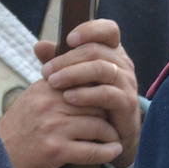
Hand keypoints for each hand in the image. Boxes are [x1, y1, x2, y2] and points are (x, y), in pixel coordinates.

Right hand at [0, 80, 121, 167]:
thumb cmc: (19, 130)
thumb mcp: (34, 99)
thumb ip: (58, 86)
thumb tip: (91, 72)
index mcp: (46, 87)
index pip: (87, 83)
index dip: (103, 94)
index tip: (112, 103)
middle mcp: (49, 103)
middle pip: (97, 104)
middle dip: (109, 115)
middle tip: (118, 123)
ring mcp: (52, 127)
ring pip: (99, 125)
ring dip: (111, 135)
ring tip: (114, 138)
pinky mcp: (55, 150)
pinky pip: (92, 150)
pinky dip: (107, 152)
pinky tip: (113, 152)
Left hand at [35, 19, 141, 167]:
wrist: (107, 138)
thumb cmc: (88, 104)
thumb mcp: (72, 80)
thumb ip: (58, 63)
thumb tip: (40, 45)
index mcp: (112, 54)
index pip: (109, 30)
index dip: (90, 29)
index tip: (68, 39)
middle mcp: (123, 65)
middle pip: (99, 50)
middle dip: (69, 58)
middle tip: (46, 71)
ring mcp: (128, 84)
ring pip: (103, 69)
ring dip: (75, 73)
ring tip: (53, 83)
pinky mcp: (128, 105)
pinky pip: (109, 93)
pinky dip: (87, 94)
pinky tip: (69, 97)